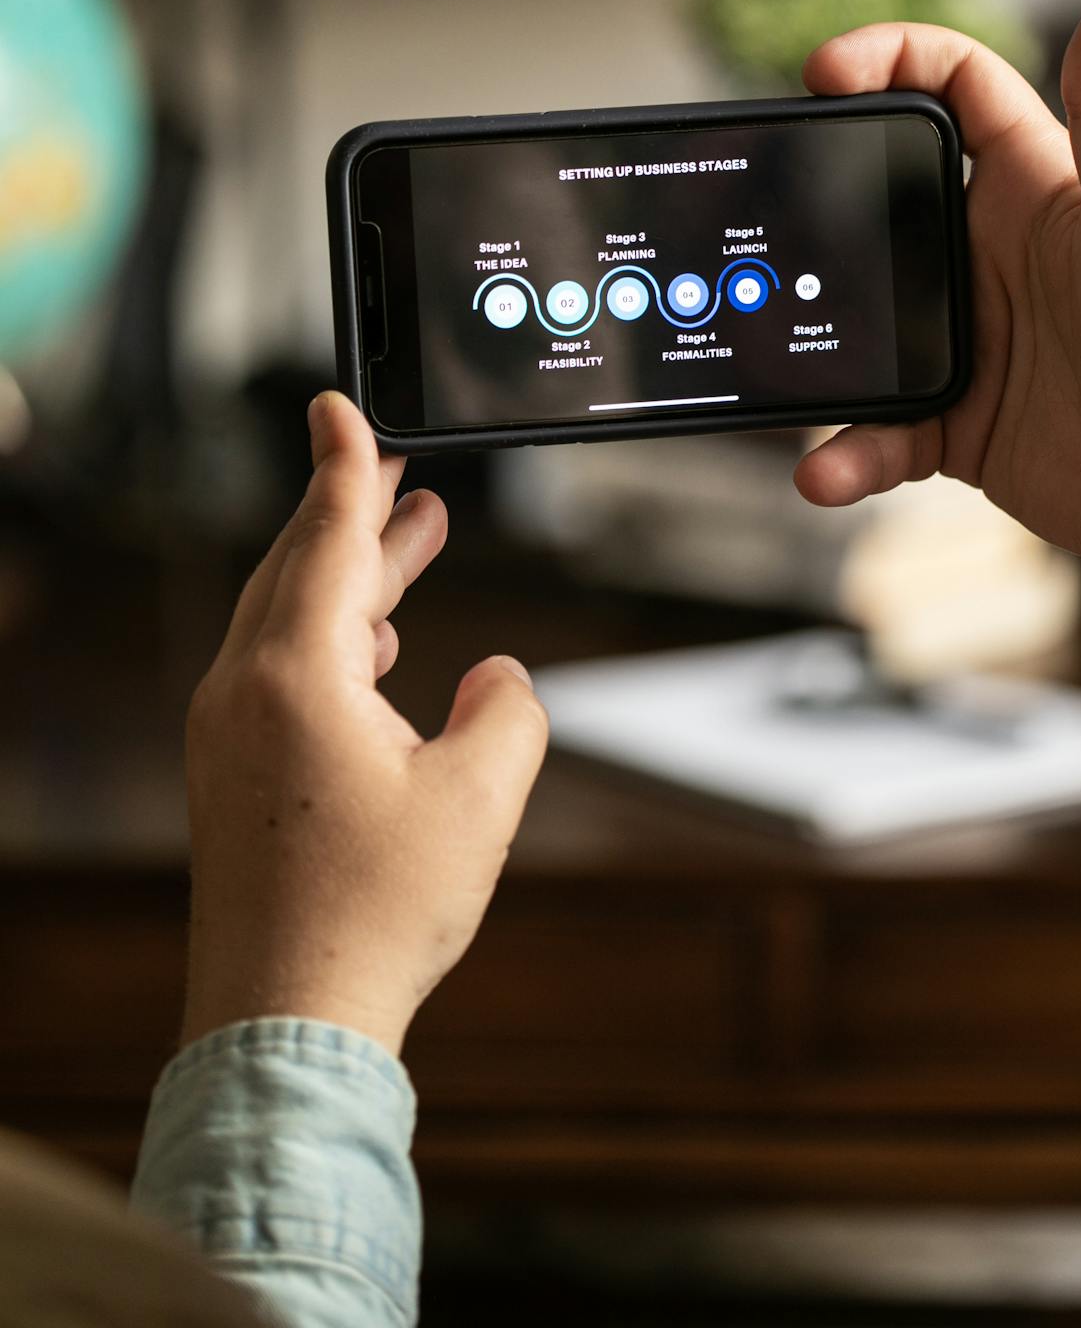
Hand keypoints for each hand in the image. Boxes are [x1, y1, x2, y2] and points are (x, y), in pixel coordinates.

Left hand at [181, 391, 547, 1056]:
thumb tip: (499, 678)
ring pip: (289, 618)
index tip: (336, 403)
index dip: (345, 463)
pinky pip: (277, 669)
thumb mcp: (481, 798)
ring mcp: (226, 734)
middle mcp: (243, 690)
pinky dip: (332, 634)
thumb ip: (508, 710)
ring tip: (413, 539)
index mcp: (295, 675)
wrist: (284, 1022)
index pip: (327, 535)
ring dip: (353, 574)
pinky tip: (378, 648)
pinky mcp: (231, 775)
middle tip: (401, 467)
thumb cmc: (372, 915)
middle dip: (357, 510)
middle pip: (301, 566)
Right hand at [795, 0, 1080, 570]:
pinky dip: (846, 451)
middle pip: (874, 195)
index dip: (886, 57)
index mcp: (1032, 184)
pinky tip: (828, 469)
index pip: (950, 86)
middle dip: (812, 193)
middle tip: (762, 208)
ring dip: (809, 340)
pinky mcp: (954, 419)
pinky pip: (877, 429)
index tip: (822, 71)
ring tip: (769, 354)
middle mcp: (988, 251)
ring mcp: (965, 335)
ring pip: (855, 319)